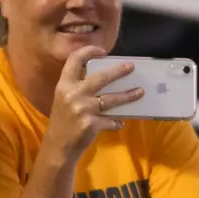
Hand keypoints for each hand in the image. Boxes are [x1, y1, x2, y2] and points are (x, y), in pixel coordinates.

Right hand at [42, 46, 145, 160]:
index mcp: (64, 85)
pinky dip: (116, 121)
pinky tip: (119, 122)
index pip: (74, 59)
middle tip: (131, 67)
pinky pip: (110, 120)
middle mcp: (73, 94)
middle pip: (101, 78)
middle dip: (118, 71)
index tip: (103, 52)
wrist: (58, 146)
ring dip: (128, 96)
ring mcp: (83, 109)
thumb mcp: (64, 99)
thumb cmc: (62, 120)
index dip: (89, 51)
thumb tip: (104, 77)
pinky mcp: (91, 124)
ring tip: (140, 92)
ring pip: (111, 99)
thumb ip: (78, 87)